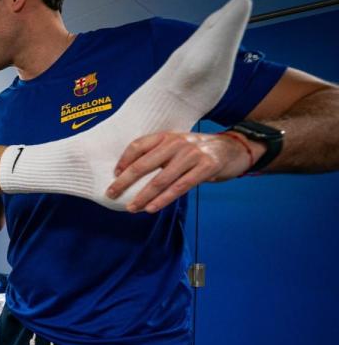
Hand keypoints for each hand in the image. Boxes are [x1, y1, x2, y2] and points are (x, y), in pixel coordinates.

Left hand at [105, 131, 260, 213]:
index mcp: (167, 136)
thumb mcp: (178, 145)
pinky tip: (151, 208)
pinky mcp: (206, 168)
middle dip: (125, 181)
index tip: (114, 174)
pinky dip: (163, 200)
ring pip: (160, 180)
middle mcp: (177, 143)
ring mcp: (192, 155)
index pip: (138, 145)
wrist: (234, 148)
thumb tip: (131, 175)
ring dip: (143, 196)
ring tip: (131, 207)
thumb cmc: (198, 151)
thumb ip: (159, 154)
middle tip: (111, 194)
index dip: (124, 160)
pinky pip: (179, 187)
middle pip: (144, 164)